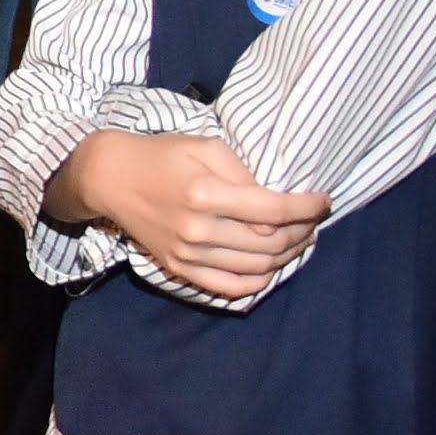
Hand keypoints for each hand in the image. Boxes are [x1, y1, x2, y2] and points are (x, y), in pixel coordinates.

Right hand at [58, 129, 329, 297]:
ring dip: (288, 256)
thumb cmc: (162, 156)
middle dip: (304, 231)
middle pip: (271, 243)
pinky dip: (260, 282)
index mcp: (205, 194)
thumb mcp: (206, 147)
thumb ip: (245, 176)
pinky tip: (272, 266)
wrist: (110, 179)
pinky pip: (231, 288)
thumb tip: (276, 213)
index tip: (325, 200)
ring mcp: (187, 255)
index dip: (308, 208)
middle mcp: (198, 230)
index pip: (274, 211)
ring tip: (299, 239)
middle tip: (314, 219)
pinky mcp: (179, 269)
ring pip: (258, 268)